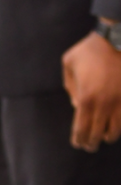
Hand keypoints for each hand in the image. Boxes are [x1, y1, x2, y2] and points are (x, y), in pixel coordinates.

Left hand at [62, 31, 120, 151]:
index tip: (77, 144)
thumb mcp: (69, 63)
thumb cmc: (89, 50)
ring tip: (103, 138)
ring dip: (108, 137)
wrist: (116, 38)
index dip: (78, 140)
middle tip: (89, 146)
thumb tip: (77, 105)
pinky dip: (119, 126)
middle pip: (97, 135)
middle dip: (91, 144)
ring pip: (115, 131)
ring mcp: (119, 102)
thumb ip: (70, 86)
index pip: (81, 129)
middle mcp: (103, 104)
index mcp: (85, 98)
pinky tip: (114, 126)